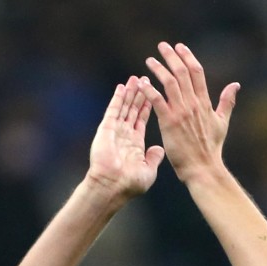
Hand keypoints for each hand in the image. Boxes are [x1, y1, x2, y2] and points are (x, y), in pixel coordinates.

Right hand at [86, 76, 165, 198]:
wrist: (113, 187)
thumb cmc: (130, 184)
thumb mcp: (148, 171)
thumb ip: (153, 158)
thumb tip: (160, 149)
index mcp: (135, 144)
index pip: (143, 120)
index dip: (148, 106)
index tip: (153, 93)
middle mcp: (124, 135)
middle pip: (134, 110)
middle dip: (140, 94)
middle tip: (145, 78)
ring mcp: (115, 131)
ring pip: (125, 107)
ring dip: (131, 93)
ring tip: (136, 78)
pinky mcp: (107, 129)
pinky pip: (114, 110)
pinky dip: (118, 98)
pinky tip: (123, 86)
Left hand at [139, 42, 239, 182]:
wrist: (203, 168)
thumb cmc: (212, 148)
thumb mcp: (222, 122)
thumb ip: (227, 102)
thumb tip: (236, 85)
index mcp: (204, 102)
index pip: (196, 72)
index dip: (188, 57)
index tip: (179, 47)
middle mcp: (193, 104)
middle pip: (182, 72)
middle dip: (172, 56)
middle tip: (162, 46)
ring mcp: (181, 112)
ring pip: (169, 83)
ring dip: (159, 69)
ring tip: (150, 61)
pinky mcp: (169, 122)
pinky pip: (158, 101)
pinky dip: (149, 90)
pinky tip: (142, 82)